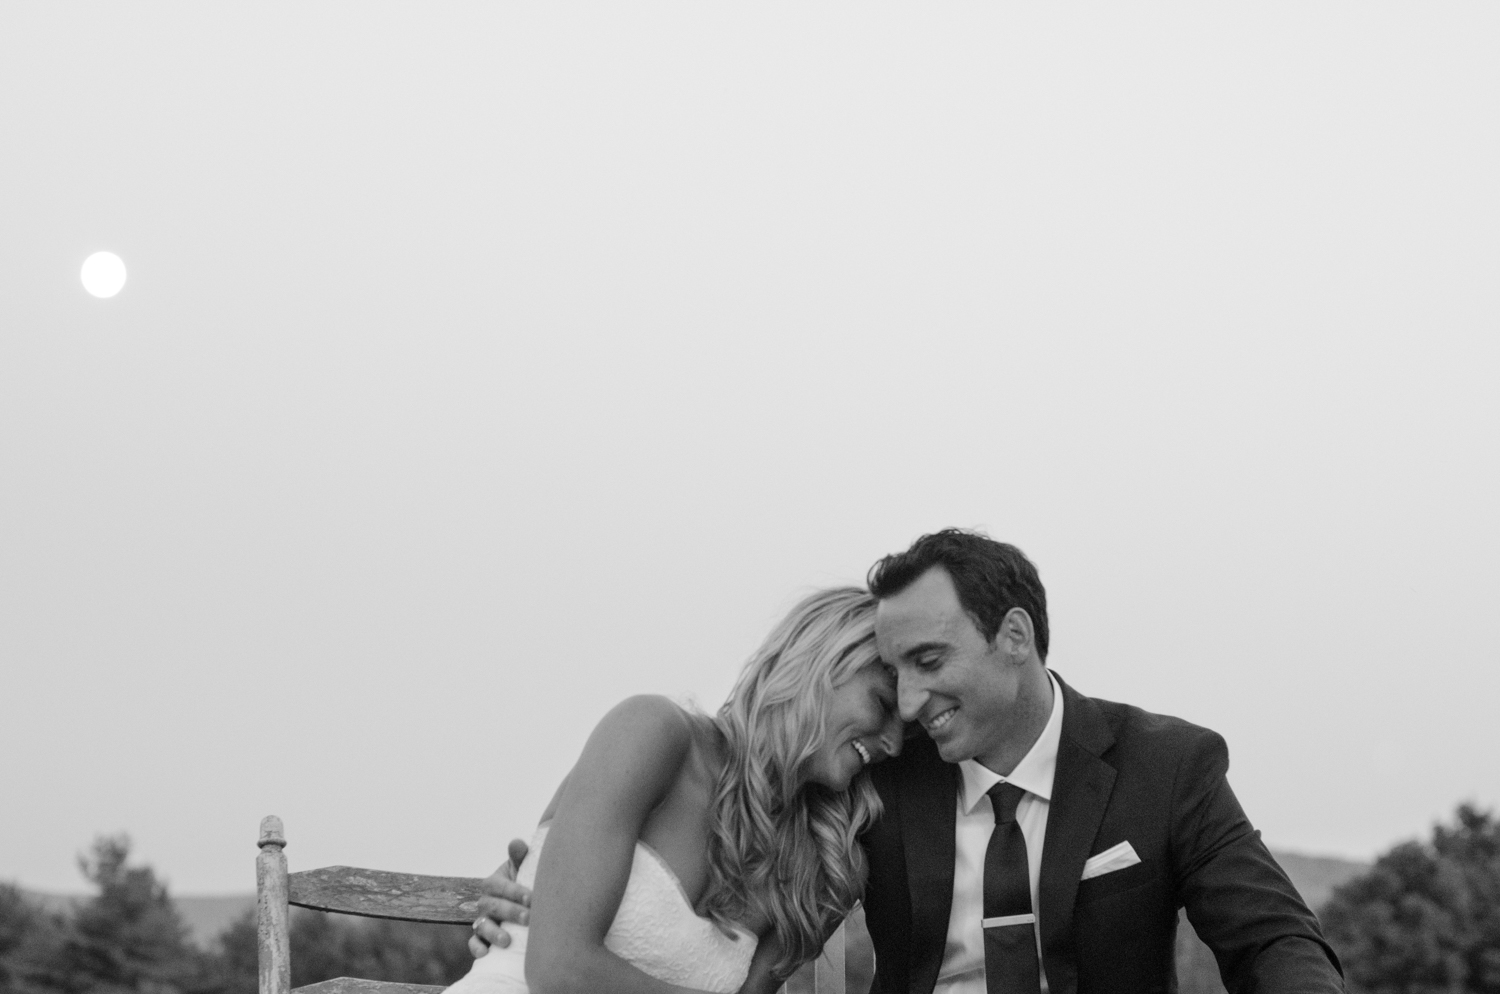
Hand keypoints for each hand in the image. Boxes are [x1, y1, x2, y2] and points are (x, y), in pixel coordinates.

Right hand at [467, 838, 533, 957]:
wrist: (526, 903)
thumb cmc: (525, 883)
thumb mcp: (523, 869)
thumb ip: (520, 857)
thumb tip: (516, 843)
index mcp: (494, 883)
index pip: (498, 885)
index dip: (514, 891)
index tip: (532, 899)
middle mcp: (485, 902)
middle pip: (492, 906)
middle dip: (510, 912)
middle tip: (529, 918)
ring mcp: (482, 920)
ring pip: (481, 926)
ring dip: (493, 933)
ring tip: (507, 941)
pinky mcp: (482, 938)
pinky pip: (474, 943)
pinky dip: (476, 948)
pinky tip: (485, 954)